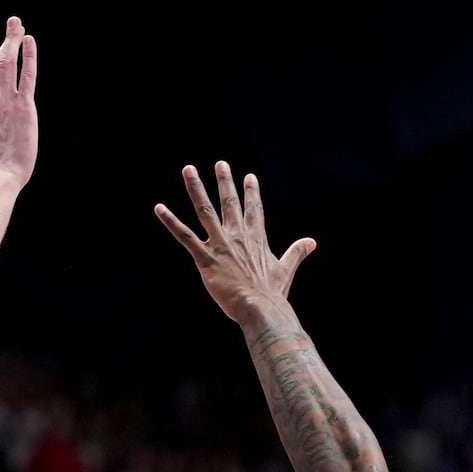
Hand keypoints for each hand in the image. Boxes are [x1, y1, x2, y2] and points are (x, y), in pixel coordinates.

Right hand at [0, 16, 37, 187]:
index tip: (0, 48)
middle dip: (4, 42)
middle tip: (13, 24)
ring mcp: (6, 102)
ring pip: (8, 64)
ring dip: (13, 42)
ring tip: (18, 26)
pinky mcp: (23, 108)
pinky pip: (26, 76)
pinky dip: (28, 57)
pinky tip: (28, 41)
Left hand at [154, 161, 315, 324]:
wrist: (260, 308)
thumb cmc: (272, 293)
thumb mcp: (285, 269)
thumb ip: (297, 252)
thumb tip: (312, 242)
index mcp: (256, 238)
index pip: (254, 209)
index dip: (251, 192)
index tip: (249, 176)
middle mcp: (237, 236)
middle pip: (229, 202)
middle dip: (224, 181)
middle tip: (221, 163)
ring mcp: (220, 245)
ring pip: (205, 210)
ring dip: (196, 188)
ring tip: (189, 169)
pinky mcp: (205, 259)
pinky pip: (184, 236)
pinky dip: (171, 221)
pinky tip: (159, 208)